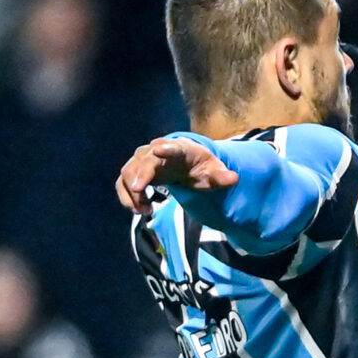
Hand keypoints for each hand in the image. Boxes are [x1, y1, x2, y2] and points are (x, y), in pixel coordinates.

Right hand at [115, 137, 237, 215]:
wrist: (185, 163)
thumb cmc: (200, 166)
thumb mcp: (213, 171)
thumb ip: (221, 176)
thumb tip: (234, 178)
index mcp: (178, 148)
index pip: (170, 146)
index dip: (165, 148)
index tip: (158, 150)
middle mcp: (156, 150)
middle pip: (143, 160)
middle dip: (139, 176)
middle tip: (140, 197)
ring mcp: (143, 160)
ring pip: (129, 172)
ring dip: (132, 193)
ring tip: (145, 211)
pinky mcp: (135, 171)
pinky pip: (123, 182)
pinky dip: (127, 197)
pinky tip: (140, 210)